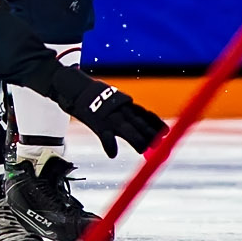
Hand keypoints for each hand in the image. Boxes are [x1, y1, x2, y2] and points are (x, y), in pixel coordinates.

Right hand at [40, 65, 166, 157]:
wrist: (75, 86)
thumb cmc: (94, 96)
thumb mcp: (113, 101)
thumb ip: (125, 111)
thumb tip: (136, 120)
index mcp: (124, 104)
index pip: (143, 113)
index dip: (154, 123)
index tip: (166, 131)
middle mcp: (119, 109)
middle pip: (138, 122)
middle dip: (149, 133)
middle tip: (160, 143)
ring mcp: (108, 115)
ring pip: (124, 127)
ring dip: (135, 138)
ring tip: (143, 149)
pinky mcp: (96, 121)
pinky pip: (103, 135)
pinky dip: (108, 144)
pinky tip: (112, 153)